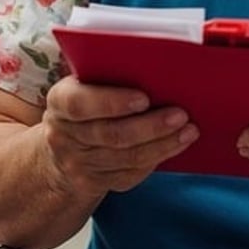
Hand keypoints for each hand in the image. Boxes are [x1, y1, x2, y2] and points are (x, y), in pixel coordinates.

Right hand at [41, 76, 198, 196]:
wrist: (59, 152)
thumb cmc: (84, 105)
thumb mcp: (82, 86)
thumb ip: (106, 75)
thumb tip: (156, 66)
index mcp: (59, 102)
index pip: (79, 104)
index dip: (112, 102)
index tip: (144, 98)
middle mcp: (63, 135)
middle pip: (111, 134)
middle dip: (150, 126)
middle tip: (181, 115)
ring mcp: (76, 163)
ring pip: (126, 157)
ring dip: (162, 144)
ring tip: (189, 130)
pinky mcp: (93, 183)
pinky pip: (130, 173)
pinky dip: (157, 158)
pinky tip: (176, 145)